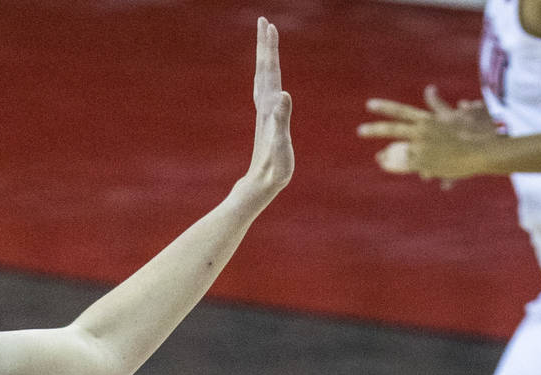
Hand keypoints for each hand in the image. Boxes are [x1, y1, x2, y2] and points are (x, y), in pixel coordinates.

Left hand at [241, 17, 292, 200]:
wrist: (257, 188)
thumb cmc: (272, 172)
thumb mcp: (280, 148)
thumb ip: (281, 121)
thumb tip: (283, 94)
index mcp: (269, 109)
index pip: (270, 72)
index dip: (270, 49)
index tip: (268, 25)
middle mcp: (264, 108)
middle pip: (264, 70)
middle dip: (265, 46)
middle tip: (264, 22)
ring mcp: (264, 115)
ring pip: (263, 80)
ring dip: (265, 59)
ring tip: (266, 42)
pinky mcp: (266, 123)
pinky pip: (265, 93)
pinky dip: (266, 79)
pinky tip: (267, 79)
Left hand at [358, 85, 492, 182]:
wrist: (484, 150)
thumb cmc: (475, 131)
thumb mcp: (455, 114)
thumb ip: (438, 104)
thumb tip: (429, 89)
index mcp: (428, 120)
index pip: (401, 111)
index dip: (384, 108)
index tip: (369, 105)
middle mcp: (422, 133)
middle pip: (393, 130)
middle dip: (374, 129)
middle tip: (359, 130)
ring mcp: (423, 150)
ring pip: (401, 154)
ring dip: (389, 157)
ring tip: (379, 158)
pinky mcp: (427, 165)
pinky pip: (413, 168)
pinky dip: (414, 168)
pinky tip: (411, 170)